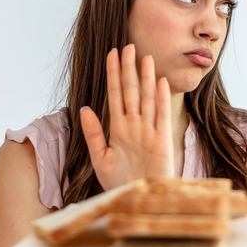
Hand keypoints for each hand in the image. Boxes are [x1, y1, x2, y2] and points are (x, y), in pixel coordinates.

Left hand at [79, 44, 173, 190]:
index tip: (111, 54)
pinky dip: (161, 99)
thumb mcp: (100, 158)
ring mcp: (149, 131)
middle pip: (131, 91)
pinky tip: (160, 82)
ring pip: (147, 98)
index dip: (113, 74)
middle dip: (128, 69)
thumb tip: (84, 108)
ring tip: (145, 57)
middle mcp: (134, 126)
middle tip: (127, 46)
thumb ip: (93, 133)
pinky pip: (161, 115)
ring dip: (146, 78)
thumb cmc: (119, 183)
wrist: (136, 200)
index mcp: (118, 128)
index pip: (115, 95)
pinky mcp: (162, 141)